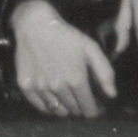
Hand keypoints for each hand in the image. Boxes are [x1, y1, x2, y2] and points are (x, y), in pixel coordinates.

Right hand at [8, 0, 115, 118]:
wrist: (35, 25)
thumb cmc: (66, 36)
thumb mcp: (91, 48)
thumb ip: (105, 72)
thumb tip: (112, 95)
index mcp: (76, 80)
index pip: (89, 109)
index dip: (95, 110)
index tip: (96, 106)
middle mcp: (58, 87)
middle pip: (74, 110)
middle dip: (80, 107)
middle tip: (80, 98)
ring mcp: (40, 87)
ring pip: (58, 110)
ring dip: (65, 108)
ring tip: (68, 99)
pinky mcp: (25, 86)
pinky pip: (40, 106)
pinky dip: (48, 107)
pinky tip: (53, 99)